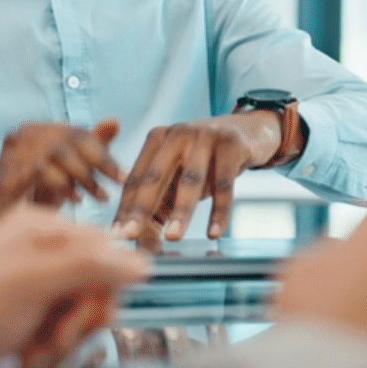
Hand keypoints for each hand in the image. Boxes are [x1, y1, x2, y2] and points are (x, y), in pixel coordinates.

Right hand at [0, 118, 123, 245]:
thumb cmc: (35, 195)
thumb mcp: (69, 169)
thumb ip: (90, 146)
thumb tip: (114, 120)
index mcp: (38, 129)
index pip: (78, 133)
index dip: (103, 154)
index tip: (122, 176)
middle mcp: (23, 133)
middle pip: (70, 141)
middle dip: (96, 166)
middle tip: (112, 189)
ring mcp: (13, 150)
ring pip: (59, 154)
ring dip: (83, 178)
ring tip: (97, 198)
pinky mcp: (7, 170)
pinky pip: (44, 172)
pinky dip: (64, 187)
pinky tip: (75, 201)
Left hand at [0, 204, 150, 367]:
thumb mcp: (31, 282)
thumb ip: (87, 267)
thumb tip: (141, 263)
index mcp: (42, 228)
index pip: (105, 251)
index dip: (102, 289)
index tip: (82, 315)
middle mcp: (42, 251)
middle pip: (98, 285)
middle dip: (79, 320)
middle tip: (55, 339)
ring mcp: (37, 284)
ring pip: (83, 312)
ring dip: (64, 341)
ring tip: (35, 352)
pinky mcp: (31, 314)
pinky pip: (64, 330)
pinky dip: (50, 350)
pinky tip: (27, 355)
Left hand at [110, 110, 299, 240]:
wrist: (249, 130)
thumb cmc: (206, 159)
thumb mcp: (180, 171)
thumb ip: (160, 198)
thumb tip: (139, 238)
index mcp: (157, 138)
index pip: (137, 177)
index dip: (125, 207)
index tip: (116, 234)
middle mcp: (178, 133)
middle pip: (156, 175)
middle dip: (142, 207)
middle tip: (130, 234)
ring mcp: (206, 135)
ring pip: (190, 179)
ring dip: (181, 211)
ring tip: (173, 237)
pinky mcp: (232, 143)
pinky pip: (224, 183)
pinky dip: (219, 210)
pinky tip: (214, 232)